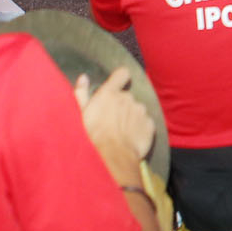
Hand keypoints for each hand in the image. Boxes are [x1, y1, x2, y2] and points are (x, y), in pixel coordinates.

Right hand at [76, 67, 155, 184]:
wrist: (112, 157)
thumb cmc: (92, 135)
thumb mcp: (81, 114)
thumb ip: (82, 93)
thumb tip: (83, 77)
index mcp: (110, 93)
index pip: (122, 73)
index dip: (121, 78)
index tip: (118, 84)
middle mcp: (127, 98)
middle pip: (127, 97)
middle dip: (122, 105)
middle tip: (113, 120)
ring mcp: (141, 111)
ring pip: (137, 110)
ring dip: (132, 117)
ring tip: (122, 131)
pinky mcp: (150, 124)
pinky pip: (146, 123)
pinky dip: (141, 128)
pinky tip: (131, 138)